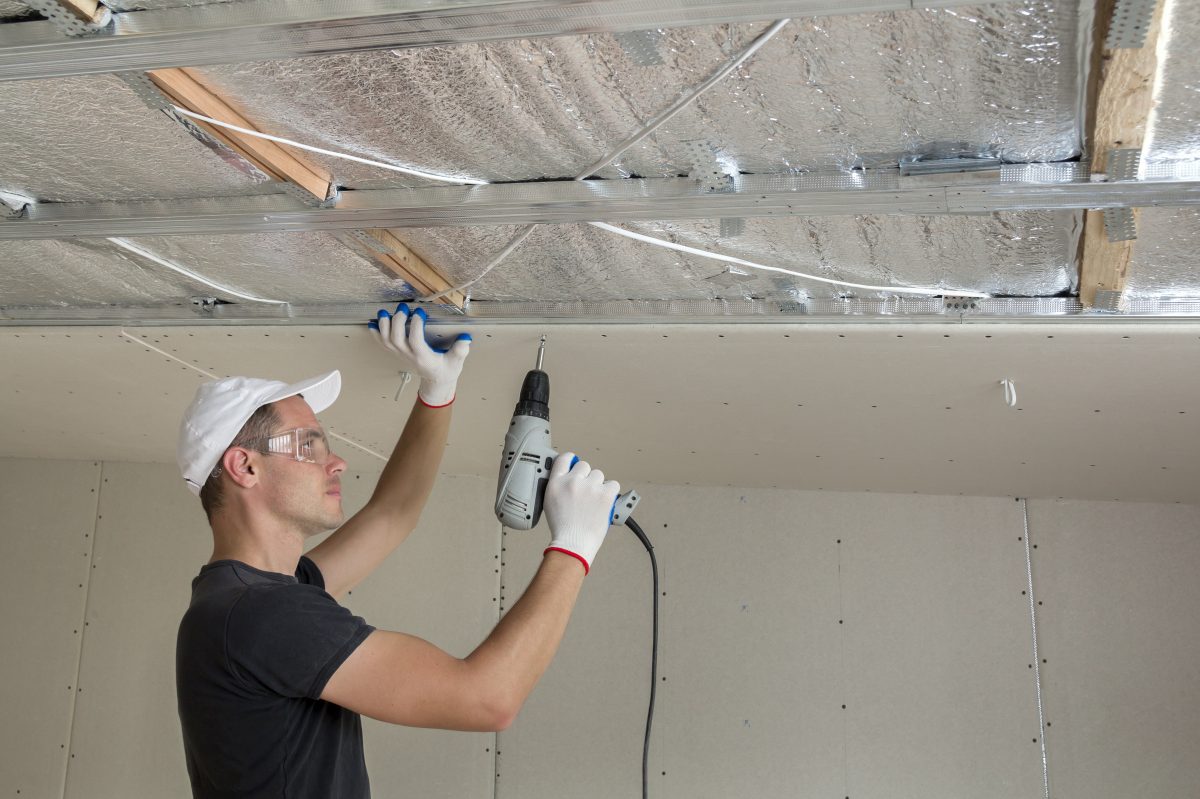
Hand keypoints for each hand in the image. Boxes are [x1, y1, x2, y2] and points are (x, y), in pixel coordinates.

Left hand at [369, 304, 470, 406]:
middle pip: (396, 339)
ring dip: (383, 326)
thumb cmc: (446, 370)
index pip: (415, 341)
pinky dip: (376, 334)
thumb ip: (460, 351)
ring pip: (387, 341)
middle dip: (397, 322)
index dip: (415, 325)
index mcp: (424, 357)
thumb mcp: (456, 362)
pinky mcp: (397, 353)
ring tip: (384, 312)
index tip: (420, 312)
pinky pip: (383, 344)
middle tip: (403, 308)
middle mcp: (410, 356)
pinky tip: (373, 324)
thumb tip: (465, 338)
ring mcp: (401, 355)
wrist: (436, 381)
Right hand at [543, 452, 620, 573]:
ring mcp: (590, 487)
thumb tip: (570, 476)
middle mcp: (572, 481)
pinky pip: (613, 484)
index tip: (575, 463)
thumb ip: (559, 485)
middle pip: (585, 466)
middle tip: (586, 493)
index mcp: (557, 483)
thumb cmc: (563, 528)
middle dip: (587, 477)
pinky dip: (611, 492)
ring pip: (599, 475)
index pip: (564, 458)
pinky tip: (604, 501)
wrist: (573, 543)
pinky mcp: (605, 495)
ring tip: (594, 501)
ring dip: (598, 485)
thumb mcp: (550, 502)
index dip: (572, 460)